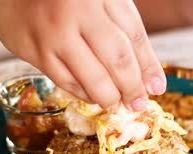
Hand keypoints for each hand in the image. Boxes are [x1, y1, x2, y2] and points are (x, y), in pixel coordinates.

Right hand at [0, 0, 165, 110]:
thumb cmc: (61, 1)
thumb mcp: (96, 3)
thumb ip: (121, 32)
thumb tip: (146, 78)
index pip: (134, 35)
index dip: (149, 65)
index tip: (157, 88)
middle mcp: (78, 10)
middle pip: (117, 58)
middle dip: (132, 87)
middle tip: (138, 104)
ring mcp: (55, 32)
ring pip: (92, 76)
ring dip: (110, 97)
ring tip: (118, 105)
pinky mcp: (35, 51)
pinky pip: (67, 82)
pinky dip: (85, 94)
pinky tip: (94, 98)